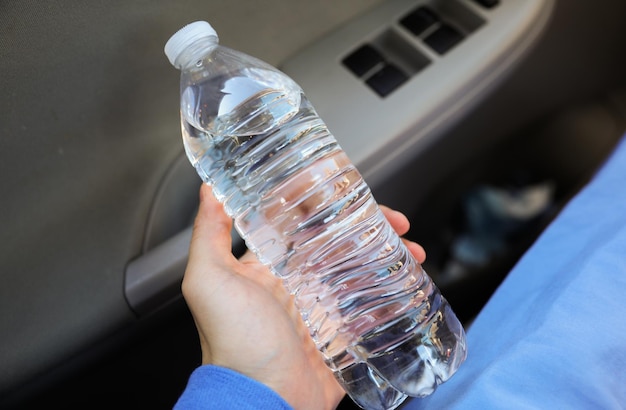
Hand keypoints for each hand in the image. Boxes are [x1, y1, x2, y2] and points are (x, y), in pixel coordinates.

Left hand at [182, 184, 425, 409]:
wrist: (261, 402)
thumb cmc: (233, 343)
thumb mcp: (209, 281)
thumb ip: (207, 234)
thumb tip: (208, 190)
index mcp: (268, 268)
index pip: (302, 225)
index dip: (329, 206)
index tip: (352, 193)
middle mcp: (296, 286)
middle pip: (339, 245)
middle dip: (370, 229)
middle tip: (397, 223)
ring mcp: (321, 311)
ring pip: (360, 273)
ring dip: (387, 257)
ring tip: (412, 251)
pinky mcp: (341, 337)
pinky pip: (370, 310)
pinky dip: (391, 295)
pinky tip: (408, 283)